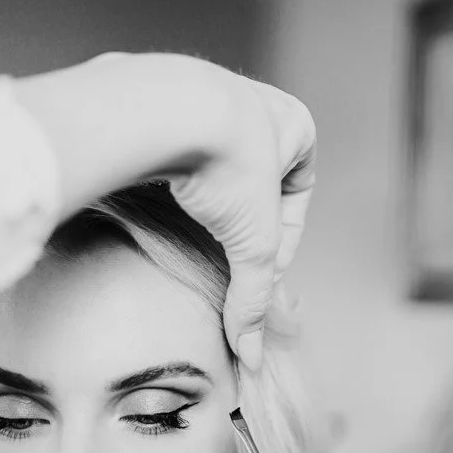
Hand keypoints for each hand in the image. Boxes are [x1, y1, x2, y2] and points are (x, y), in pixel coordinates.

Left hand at [167, 70, 315, 368]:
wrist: (164, 111)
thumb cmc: (226, 164)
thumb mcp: (251, 241)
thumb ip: (253, 297)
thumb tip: (252, 356)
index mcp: (295, 127)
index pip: (296, 195)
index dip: (281, 239)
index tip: (260, 271)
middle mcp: (255, 104)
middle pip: (256, 179)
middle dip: (242, 217)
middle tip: (225, 254)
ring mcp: (207, 96)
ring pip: (213, 162)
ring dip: (205, 196)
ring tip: (188, 230)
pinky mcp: (162, 100)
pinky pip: (172, 150)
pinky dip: (170, 178)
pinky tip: (156, 202)